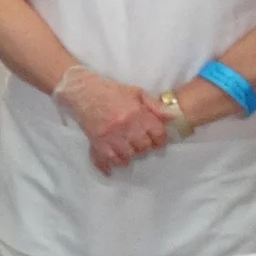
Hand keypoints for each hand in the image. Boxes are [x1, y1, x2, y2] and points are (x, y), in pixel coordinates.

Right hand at [53, 65, 170, 174]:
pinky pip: (108, 160)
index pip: (157, 134)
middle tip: (141, 144)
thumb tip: (172, 117)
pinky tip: (114, 164)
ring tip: (128, 151)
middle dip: (144, 147)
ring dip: (130, 156)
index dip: (160, 139)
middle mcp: (126, 127)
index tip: (157, 140)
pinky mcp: (97, 142)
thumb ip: (155, 106)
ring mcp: (111, 136)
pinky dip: (113, 164)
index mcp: (137, 113)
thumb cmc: (111, 91)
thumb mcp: (136, 93)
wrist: (83, 91)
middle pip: (143, 147)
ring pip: (128, 156)